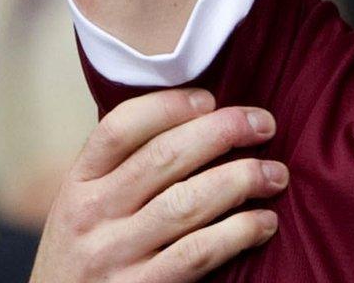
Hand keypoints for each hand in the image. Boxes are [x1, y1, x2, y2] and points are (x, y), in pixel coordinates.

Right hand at [31, 89, 287, 282]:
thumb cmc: (89, 254)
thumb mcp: (86, 207)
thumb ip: (124, 169)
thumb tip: (198, 120)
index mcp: (78, 183)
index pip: (120, 128)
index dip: (170, 105)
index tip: (210, 99)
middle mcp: (90, 215)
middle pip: (163, 157)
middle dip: (223, 131)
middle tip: (264, 124)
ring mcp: (114, 255)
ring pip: (187, 202)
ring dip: (242, 180)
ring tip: (275, 174)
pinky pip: (198, 252)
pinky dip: (238, 232)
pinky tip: (264, 222)